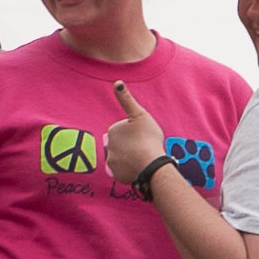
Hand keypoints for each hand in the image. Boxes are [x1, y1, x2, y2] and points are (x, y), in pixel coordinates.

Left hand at [107, 81, 171, 195]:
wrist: (150, 165)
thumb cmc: (148, 139)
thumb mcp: (140, 115)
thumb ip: (127, 99)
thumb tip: (117, 82)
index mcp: (113, 130)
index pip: (123, 130)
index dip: (135, 133)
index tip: (143, 136)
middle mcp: (108, 146)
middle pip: (121, 144)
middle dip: (130, 146)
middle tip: (144, 147)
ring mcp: (111, 161)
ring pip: (122, 158)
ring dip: (130, 158)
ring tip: (143, 159)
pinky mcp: (116, 175)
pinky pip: (123, 171)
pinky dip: (130, 170)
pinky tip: (139, 168)